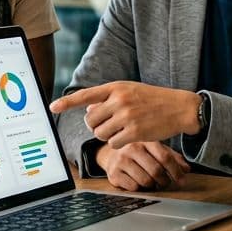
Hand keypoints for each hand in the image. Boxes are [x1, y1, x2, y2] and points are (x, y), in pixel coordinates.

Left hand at [49, 82, 201, 147]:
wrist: (179, 108)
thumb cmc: (153, 99)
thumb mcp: (131, 91)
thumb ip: (109, 99)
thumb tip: (88, 112)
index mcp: (116, 87)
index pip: (86, 95)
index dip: (67, 102)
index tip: (52, 107)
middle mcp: (119, 100)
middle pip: (91, 121)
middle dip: (96, 126)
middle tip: (110, 124)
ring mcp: (126, 117)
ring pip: (100, 134)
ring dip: (108, 135)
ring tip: (123, 129)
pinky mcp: (133, 133)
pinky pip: (113, 143)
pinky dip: (119, 143)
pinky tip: (131, 136)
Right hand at [97, 141, 189, 191]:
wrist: (109, 152)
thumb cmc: (137, 152)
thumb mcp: (155, 149)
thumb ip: (172, 157)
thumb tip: (186, 169)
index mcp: (145, 139)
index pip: (165, 157)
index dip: (176, 171)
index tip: (182, 181)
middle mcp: (132, 147)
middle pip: (156, 171)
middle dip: (164, 181)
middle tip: (165, 183)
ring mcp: (121, 160)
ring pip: (145, 181)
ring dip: (152, 186)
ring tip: (151, 182)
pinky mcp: (113, 173)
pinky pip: (133, 187)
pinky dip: (139, 188)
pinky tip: (138, 182)